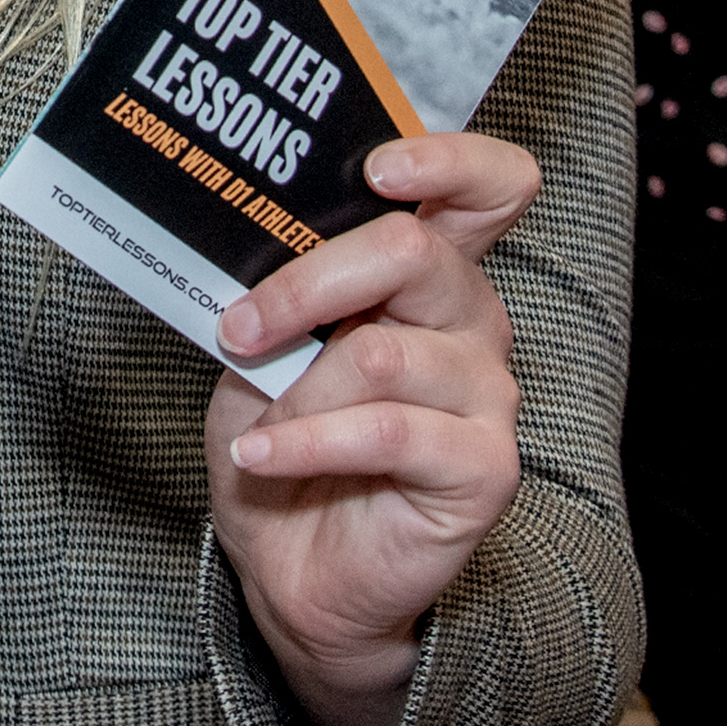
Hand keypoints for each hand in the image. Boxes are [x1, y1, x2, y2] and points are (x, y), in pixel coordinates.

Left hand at [205, 130, 539, 725]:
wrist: (291, 565)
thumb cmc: (281, 435)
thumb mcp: (263, 348)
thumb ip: (280, 290)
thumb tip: (248, 242)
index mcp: (427, 275)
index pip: (488, 187)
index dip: (449, 160)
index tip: (377, 168)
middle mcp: (470, 323)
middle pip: (413, 253)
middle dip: (306, 283)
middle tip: (239, 326)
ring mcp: (486, 395)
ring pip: (380, 352)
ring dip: (294, 389)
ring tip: (251, 422)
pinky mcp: (484, 468)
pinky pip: (385, 432)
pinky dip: (304, 443)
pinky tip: (259, 458)